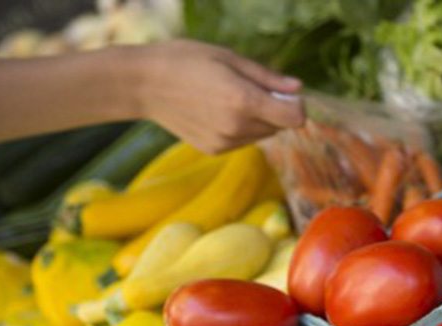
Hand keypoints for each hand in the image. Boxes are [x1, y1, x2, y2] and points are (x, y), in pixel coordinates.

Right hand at [135, 40, 304, 152]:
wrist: (143, 85)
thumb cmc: (186, 61)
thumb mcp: (229, 58)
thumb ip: (267, 78)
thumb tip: (298, 88)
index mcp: (244, 101)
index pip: (295, 118)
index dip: (296, 105)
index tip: (285, 93)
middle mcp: (237, 127)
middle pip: (279, 127)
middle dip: (274, 110)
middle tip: (248, 88)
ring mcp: (225, 142)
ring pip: (262, 135)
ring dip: (257, 120)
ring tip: (228, 97)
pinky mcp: (214, 150)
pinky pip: (242, 141)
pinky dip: (239, 128)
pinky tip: (215, 111)